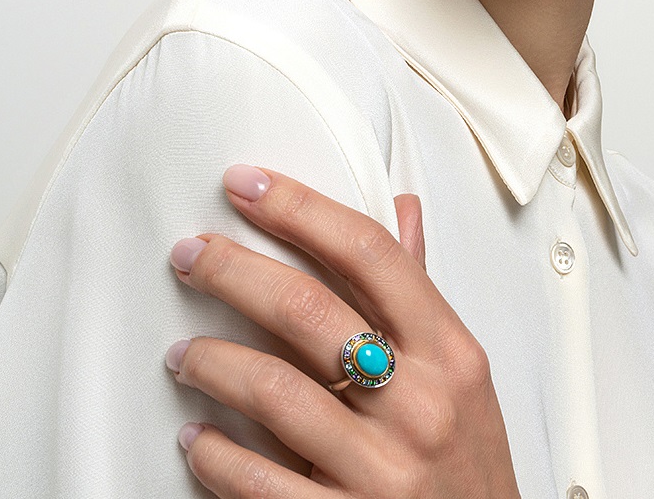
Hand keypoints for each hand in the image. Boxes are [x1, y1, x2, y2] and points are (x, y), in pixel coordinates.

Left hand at [166, 167, 520, 498]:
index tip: (249, 184)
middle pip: (308, 309)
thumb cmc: (467, 466)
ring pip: (273, 389)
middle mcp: (420, 403)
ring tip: (185, 352)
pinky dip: (215, 454)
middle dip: (233, 271)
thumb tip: (401, 211)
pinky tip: (197, 436)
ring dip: (212, 361)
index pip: (369, 252)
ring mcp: (383, 469)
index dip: (301, 208)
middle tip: (191, 255)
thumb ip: (420, 291)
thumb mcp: (462, 375)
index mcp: (450, 352)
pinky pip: (259, 481)